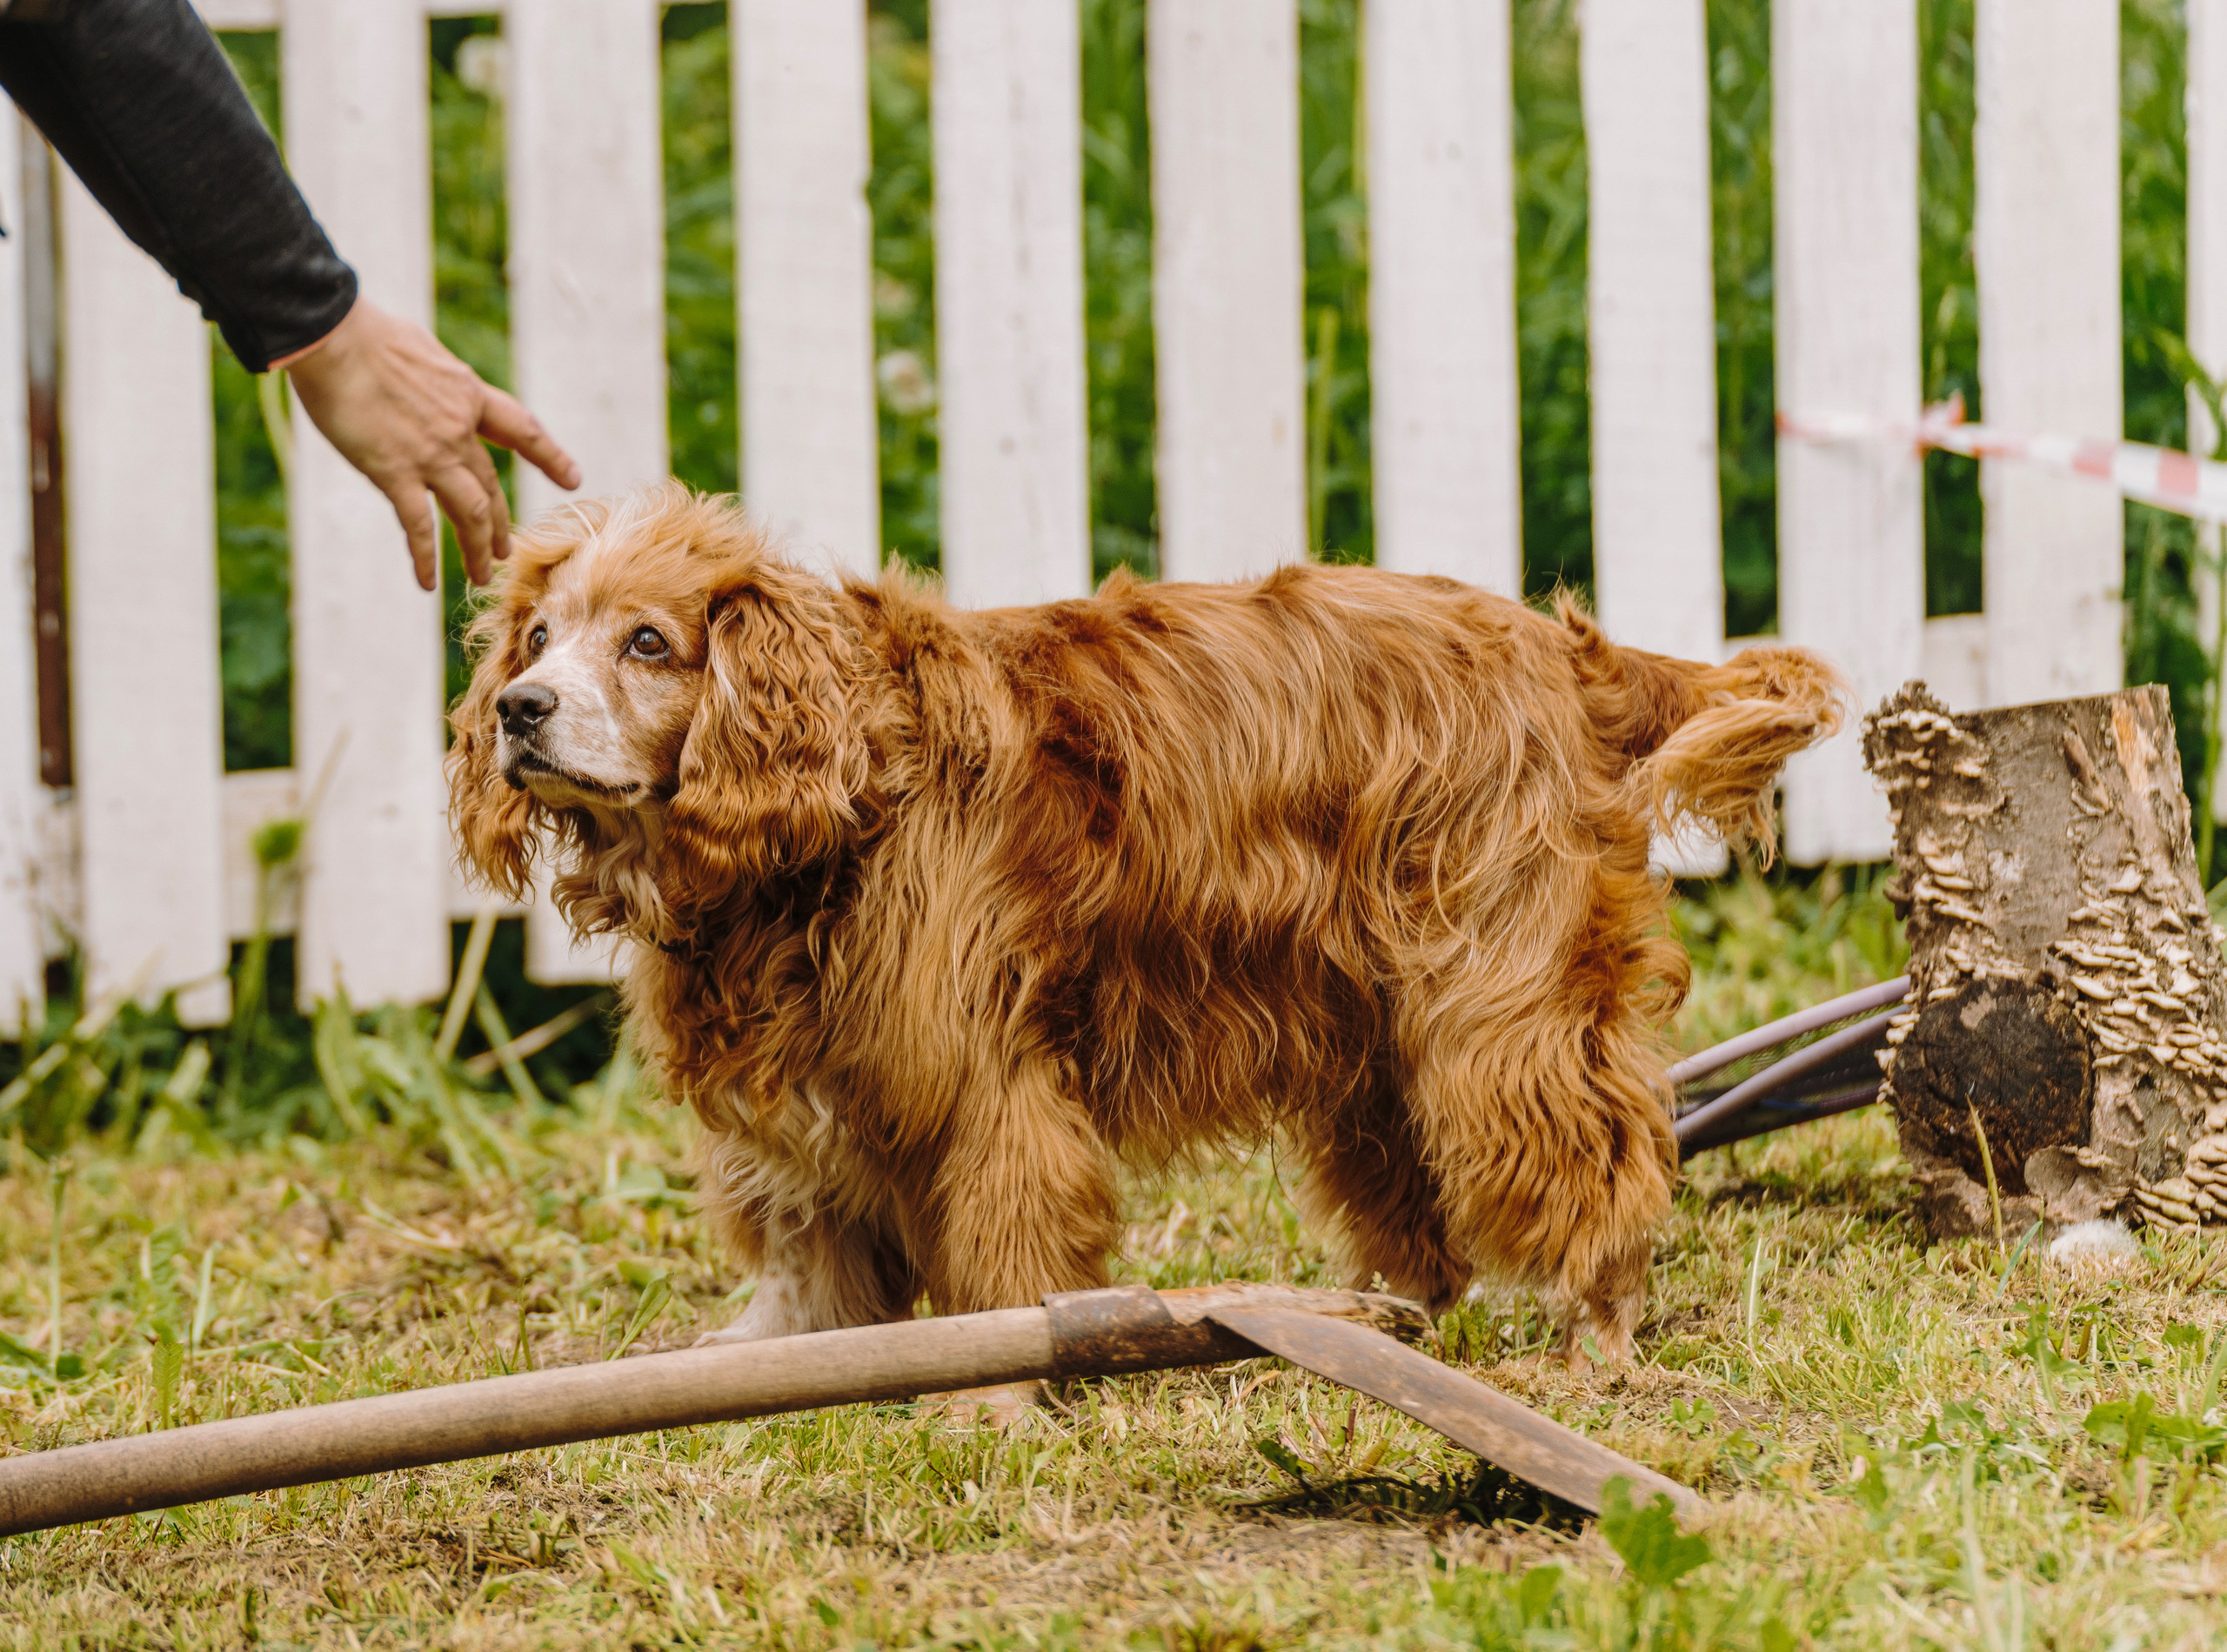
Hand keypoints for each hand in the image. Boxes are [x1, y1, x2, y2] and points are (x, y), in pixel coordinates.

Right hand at [283, 297, 581, 589]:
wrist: (334, 336)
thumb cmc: (364, 334)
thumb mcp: (422, 353)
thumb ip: (436, 381)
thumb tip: (432, 383)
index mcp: (468, 394)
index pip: (521, 429)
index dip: (549, 455)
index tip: (573, 477)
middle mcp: (458, 429)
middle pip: (490, 486)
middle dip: (497, 523)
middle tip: (504, 550)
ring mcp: (430, 454)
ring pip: (469, 512)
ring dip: (476, 547)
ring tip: (481, 575)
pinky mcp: (394, 472)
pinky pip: (418, 525)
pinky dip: (425, 557)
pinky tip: (427, 582)